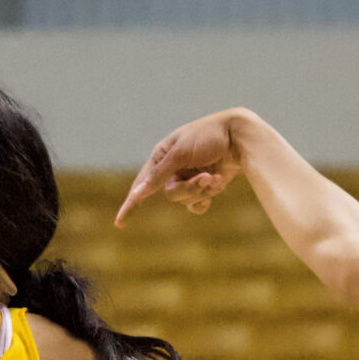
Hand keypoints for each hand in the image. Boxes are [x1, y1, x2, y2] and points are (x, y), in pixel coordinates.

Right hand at [116, 111, 248, 222]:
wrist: (239, 136)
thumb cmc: (207, 137)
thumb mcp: (179, 154)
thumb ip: (157, 175)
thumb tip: (137, 193)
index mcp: (161, 156)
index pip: (141, 184)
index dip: (131, 204)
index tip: (119, 223)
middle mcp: (172, 169)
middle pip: (170, 195)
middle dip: (190, 189)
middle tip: (207, 177)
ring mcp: (188, 178)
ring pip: (186, 199)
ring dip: (202, 190)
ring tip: (216, 176)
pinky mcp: (203, 185)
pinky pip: (197, 204)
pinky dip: (207, 196)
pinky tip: (219, 183)